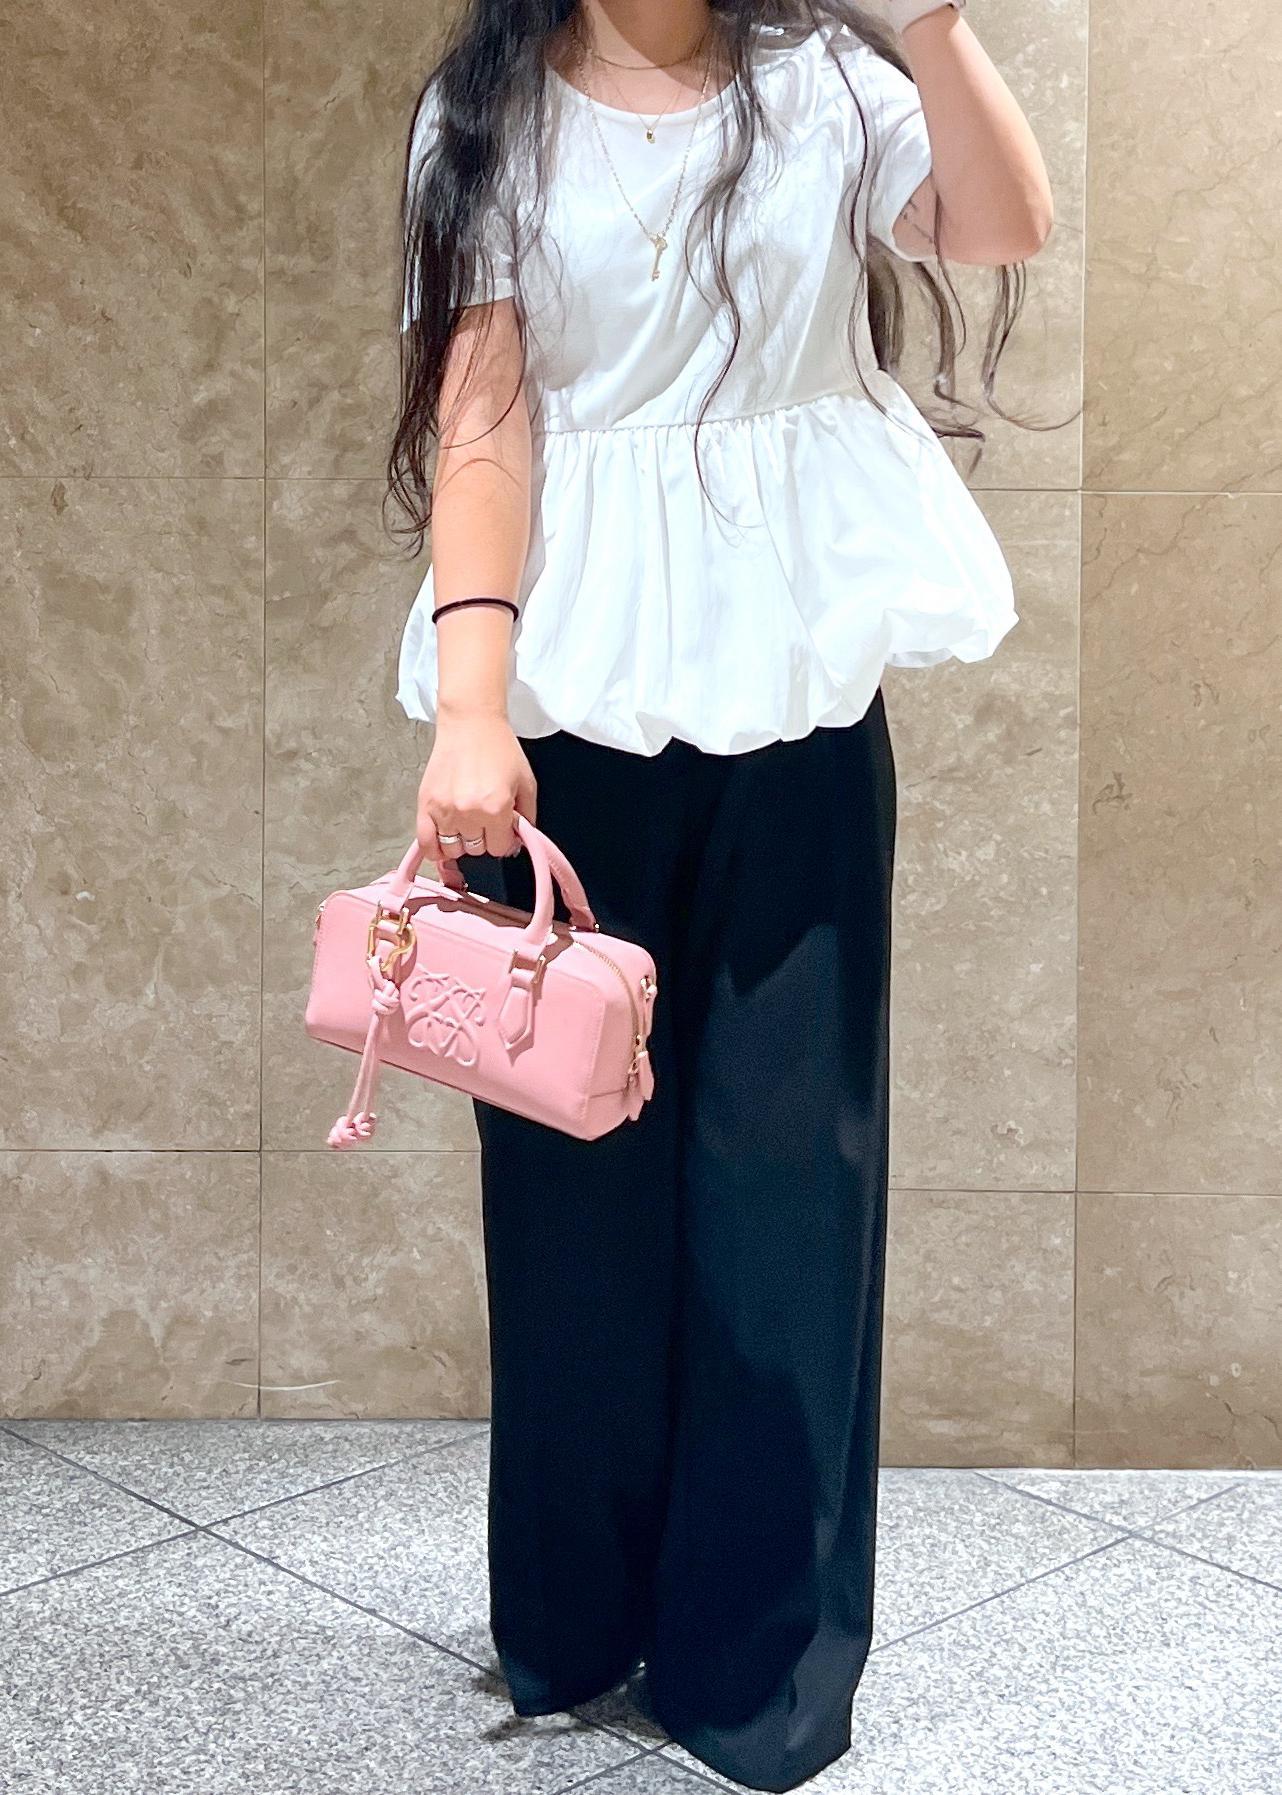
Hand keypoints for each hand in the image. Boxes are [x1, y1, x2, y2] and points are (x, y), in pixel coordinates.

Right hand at [417, 705, 536, 867]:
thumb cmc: (498, 748)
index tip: (503, 830)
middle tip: (485, 820)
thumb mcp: (526, 783)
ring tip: (465, 826)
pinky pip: (425, 842)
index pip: (499, 848)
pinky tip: (442, 846)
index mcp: (496, 808)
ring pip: (452, 849)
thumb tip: (518, 840)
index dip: (504, 840)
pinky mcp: (425, 804)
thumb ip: (527, 817)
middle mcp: (469, 813)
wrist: (471, 723)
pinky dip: (433, 849)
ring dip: (461, 842)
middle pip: (476, 850)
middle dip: (484, 838)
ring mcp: (444, 810)